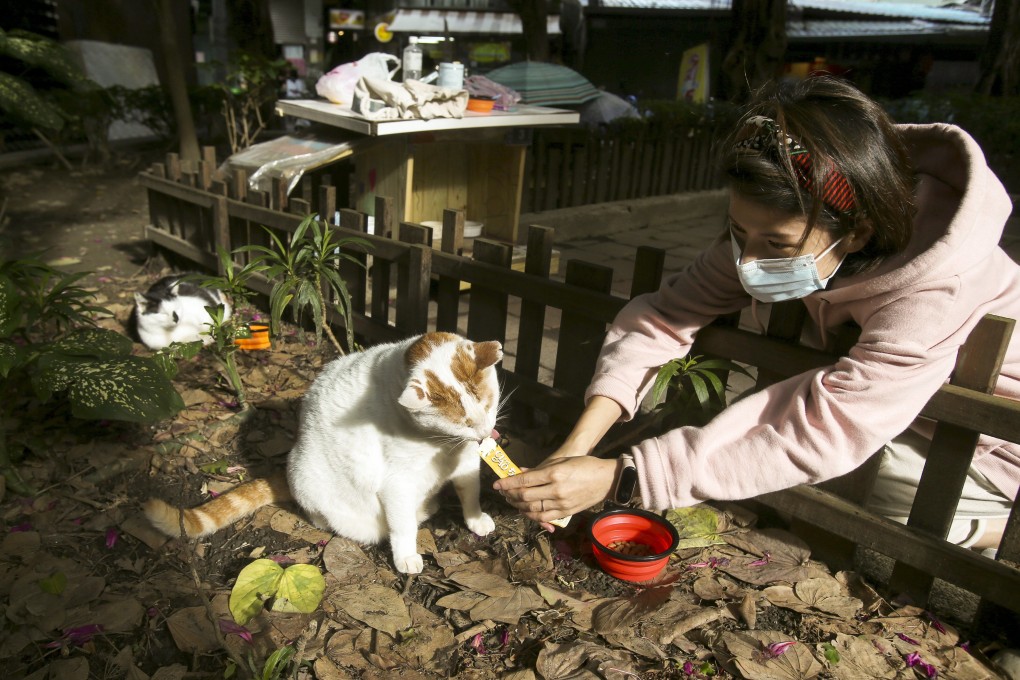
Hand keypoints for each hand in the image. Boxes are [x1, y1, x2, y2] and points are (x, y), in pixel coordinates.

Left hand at [493, 456, 616, 529]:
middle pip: (525, 496)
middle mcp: (556, 490)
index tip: (497, 484)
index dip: (508, 483)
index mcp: (555, 474)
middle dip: (510, 494)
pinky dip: (531, 515)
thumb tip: (521, 471)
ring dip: (518, 506)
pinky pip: (543, 517)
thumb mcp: (562, 461)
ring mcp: (561, 503)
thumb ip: (541, 468)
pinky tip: (524, 511)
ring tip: (511, 501)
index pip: (525, 480)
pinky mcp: (566, 512)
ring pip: (532, 509)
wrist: (606, 480)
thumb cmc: (585, 465)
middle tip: (503, 492)